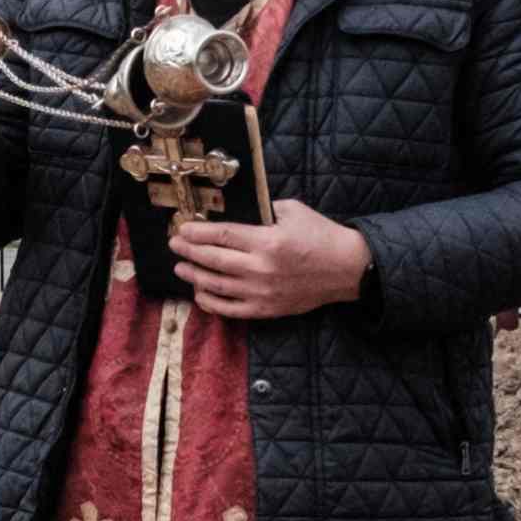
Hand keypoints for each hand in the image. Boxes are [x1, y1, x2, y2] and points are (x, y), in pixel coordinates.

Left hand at [168, 199, 370, 322]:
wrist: (346, 268)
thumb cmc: (320, 235)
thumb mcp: (293, 210)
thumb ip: (263, 210)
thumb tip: (236, 211)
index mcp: (267, 241)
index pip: (222, 236)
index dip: (198, 232)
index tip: (182, 229)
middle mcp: (261, 269)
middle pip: (213, 260)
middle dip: (189, 251)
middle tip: (175, 245)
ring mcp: (262, 292)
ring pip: (217, 286)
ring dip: (194, 276)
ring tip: (181, 267)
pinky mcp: (267, 309)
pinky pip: (231, 310)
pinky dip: (212, 303)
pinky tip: (200, 294)